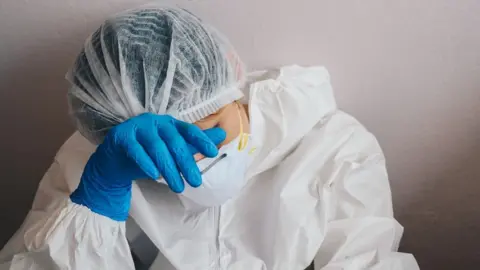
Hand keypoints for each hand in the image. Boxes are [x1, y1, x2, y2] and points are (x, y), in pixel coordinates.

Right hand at [70, 113, 225, 220]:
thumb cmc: (148, 155)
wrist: (114, 162)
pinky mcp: (121, 136)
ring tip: (178, 187)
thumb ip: (195, 144)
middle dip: (186, 163)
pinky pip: (135, 150)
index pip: (188, 130)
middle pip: (174, 142)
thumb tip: (223, 134)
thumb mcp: (172, 151)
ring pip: (156, 147)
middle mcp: (155, 122)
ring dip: (168, 168)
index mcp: (169, 123)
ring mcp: (137, 127)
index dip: (201, 140)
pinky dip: (145, 162)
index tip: (213, 153)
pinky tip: (154, 175)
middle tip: (196, 182)